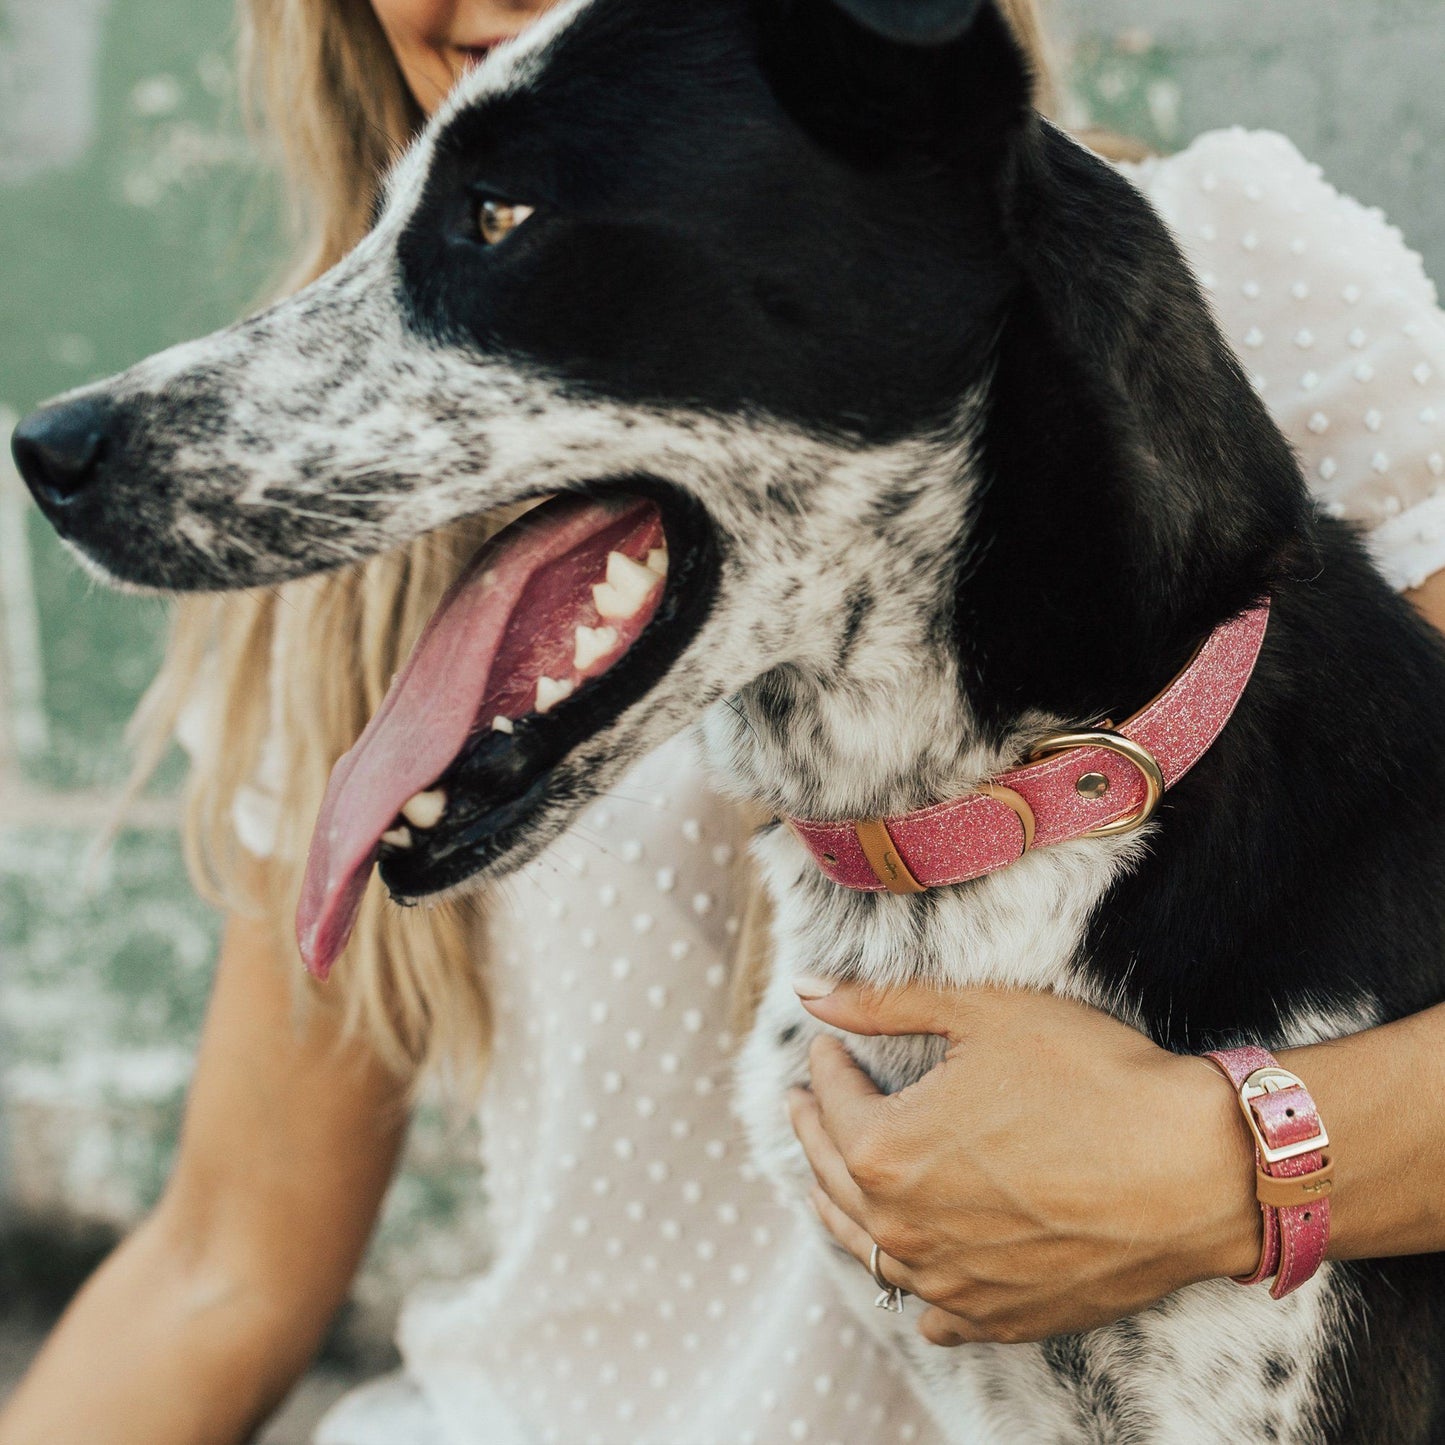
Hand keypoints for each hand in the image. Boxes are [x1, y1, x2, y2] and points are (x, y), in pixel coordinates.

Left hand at [787, 982, 1261, 1344]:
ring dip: (840, 1205)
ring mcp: (952, 1283)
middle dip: (814, 1130)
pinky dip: (911, 1284)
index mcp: (886, 1151)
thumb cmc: (1091, 1078)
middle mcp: (905, 1229)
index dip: (826, 1064)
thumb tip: (807, 990)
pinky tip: (909, 1273)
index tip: (827, 1045)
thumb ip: (882, 1003)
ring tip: (828, 1177)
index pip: (832, 1100)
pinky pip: (934, 1310)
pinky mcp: (1002, 1315)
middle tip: (805, 1104)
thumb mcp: (981, 1013)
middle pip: (834, 1175)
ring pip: (868, 1247)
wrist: (1194, 1165)